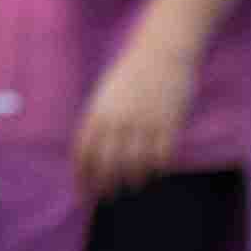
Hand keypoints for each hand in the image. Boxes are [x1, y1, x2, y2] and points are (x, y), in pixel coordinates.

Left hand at [74, 27, 203, 199]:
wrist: (161, 52)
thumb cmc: (129, 75)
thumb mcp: (103, 96)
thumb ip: (96, 123)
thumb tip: (90, 154)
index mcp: (97, 114)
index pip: (83, 154)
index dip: (81, 177)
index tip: (82, 193)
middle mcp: (118, 121)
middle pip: (106, 164)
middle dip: (104, 186)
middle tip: (106, 197)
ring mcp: (144, 122)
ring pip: (134, 164)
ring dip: (131, 180)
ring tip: (131, 185)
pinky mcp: (169, 122)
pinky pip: (161, 156)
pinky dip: (157, 169)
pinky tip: (155, 172)